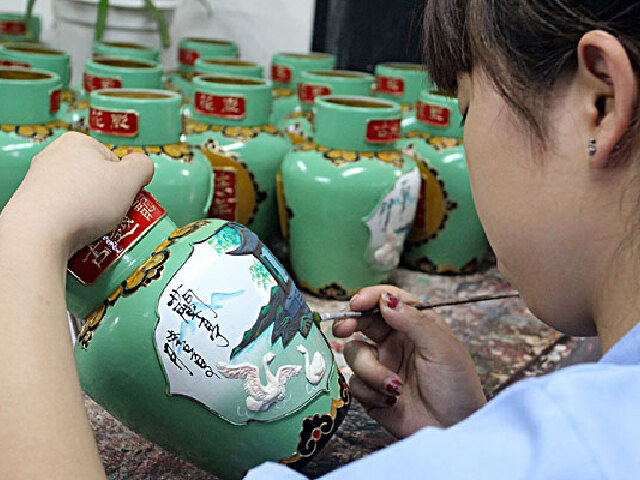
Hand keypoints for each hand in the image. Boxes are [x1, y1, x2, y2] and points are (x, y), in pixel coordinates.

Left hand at [1, 132, 153, 256]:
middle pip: (96, 179)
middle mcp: (54, 156)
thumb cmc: (83, 202)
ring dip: (91, 212)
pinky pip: (63, 212)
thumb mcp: (129, 180)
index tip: (125, 198)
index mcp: (77, 142)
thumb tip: (143, 166)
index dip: (125, 183)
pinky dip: (72, 222)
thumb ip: (144, 166)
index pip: (114, 161)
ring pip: (80, 197)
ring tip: (94, 228)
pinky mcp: (31, 203)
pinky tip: (75, 233)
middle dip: (108, 199)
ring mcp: (39, 180)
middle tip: (113, 215)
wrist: (38, 233)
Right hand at [333, 286, 486, 437]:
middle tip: (342, 329)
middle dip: (351, 323)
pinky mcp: (372, 389)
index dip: (370, 297)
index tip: (357, 302)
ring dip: (371, 369)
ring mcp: (383, 365)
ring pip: (355, 352)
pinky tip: (390, 400)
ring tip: (393, 386)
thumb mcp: (442, 348)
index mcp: (416, 325)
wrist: (454, 431)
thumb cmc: (457, 388)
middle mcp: (396, 341)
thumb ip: (413, 321)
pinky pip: (355, 381)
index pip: (388, 301)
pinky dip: (370, 390)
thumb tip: (386, 299)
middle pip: (364, 321)